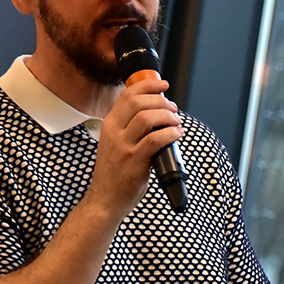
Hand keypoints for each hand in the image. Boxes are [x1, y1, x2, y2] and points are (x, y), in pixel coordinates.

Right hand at [87, 78, 183, 217]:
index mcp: (109, 124)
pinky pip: (155, 140)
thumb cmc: (116, 170)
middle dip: (161, 100)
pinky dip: (170, 133)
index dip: (148, 85)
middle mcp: (113, 132)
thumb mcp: (116, 142)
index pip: (127, 94)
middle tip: (173, 109)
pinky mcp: (134, 161)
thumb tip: (157, 110)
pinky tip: (177, 135)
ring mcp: (123, 147)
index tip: (163, 85)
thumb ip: (130, 126)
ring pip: (147, 118)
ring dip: (168, 116)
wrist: (106, 198)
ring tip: (176, 122)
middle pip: (139, 102)